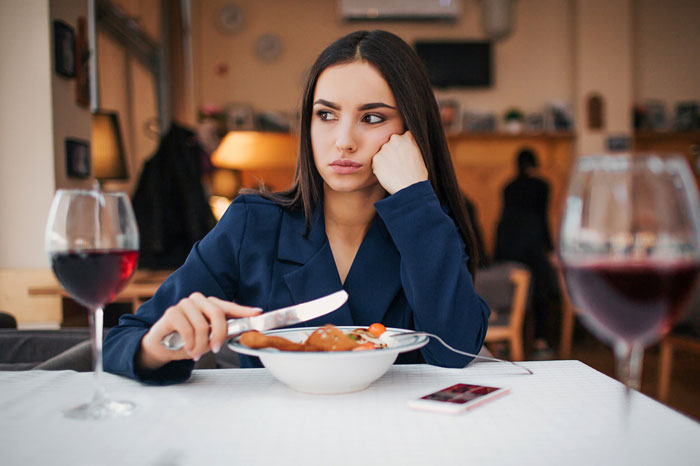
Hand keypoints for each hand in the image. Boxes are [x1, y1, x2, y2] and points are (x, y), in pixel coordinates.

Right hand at [138, 293, 261, 370]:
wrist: (161, 347)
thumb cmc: (186, 341)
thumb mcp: (208, 339)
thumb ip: (222, 333)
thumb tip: (243, 332)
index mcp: (209, 305)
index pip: (229, 306)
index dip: (244, 310)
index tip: (257, 313)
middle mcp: (198, 300)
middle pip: (217, 314)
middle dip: (219, 334)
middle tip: (216, 348)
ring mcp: (184, 304)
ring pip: (202, 325)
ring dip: (201, 344)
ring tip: (196, 352)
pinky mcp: (172, 312)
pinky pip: (188, 330)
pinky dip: (190, 344)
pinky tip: (187, 349)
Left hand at [371, 131, 427, 194]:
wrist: (410, 187)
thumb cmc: (418, 175)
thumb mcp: (420, 154)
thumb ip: (410, 146)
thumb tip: (405, 148)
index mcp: (408, 136)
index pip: (401, 137)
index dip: (401, 147)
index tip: (403, 156)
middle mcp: (395, 139)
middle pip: (389, 144)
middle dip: (391, 153)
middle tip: (397, 165)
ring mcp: (384, 148)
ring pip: (382, 153)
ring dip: (385, 161)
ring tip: (394, 172)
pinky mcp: (376, 158)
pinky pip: (376, 163)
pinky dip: (379, 169)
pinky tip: (388, 175)